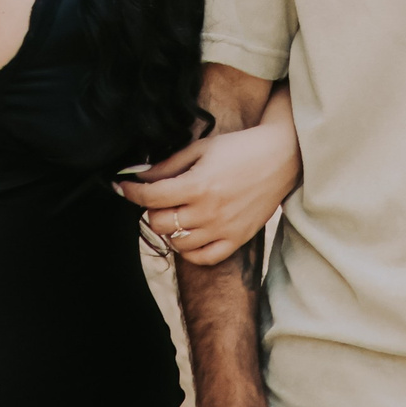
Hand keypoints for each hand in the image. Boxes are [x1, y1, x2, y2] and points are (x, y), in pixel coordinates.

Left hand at [120, 118, 300, 265]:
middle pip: (159, 223)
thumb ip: (168, 165)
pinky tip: (190, 235)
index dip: (130, 191)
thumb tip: (140, 176)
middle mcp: (209, 211)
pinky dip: (189, 251)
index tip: (123, 186)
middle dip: (151, 209)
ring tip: (176, 215)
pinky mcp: (238, 238)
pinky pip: (204, 257)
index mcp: (198, 185)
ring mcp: (223, 228)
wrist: (282, 158)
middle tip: (157, 199)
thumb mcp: (202, 148)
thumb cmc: (241, 149)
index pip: (150, 197)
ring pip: (177, 243)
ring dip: (170, 229)